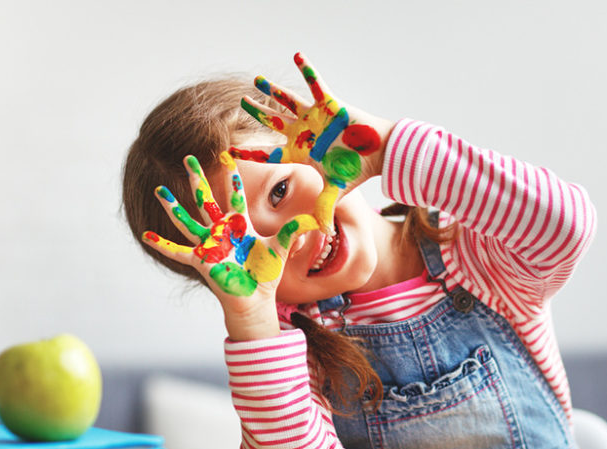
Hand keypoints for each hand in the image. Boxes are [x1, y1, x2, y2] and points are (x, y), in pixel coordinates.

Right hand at [142, 152, 317, 335]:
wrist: (256, 299)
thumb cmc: (265, 275)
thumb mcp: (281, 248)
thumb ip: (295, 231)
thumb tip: (318, 220)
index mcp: (240, 226)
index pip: (236, 197)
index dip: (233, 179)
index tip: (228, 158)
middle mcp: (222, 232)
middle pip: (207, 200)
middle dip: (198, 179)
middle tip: (188, 158)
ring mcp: (209, 245)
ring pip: (187, 220)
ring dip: (173, 206)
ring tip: (159, 190)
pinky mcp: (201, 261)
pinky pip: (177, 251)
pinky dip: (162, 244)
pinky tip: (146, 236)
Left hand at [234, 52, 394, 232]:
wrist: (379, 153)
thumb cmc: (357, 170)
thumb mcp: (336, 190)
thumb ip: (324, 208)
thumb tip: (322, 234)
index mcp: (300, 152)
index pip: (268, 153)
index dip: (248, 153)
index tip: (227, 152)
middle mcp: (303, 132)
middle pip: (272, 122)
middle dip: (256, 113)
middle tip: (241, 103)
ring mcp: (314, 116)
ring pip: (287, 100)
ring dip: (272, 90)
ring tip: (257, 81)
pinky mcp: (329, 103)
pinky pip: (315, 83)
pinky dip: (307, 69)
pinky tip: (296, 54)